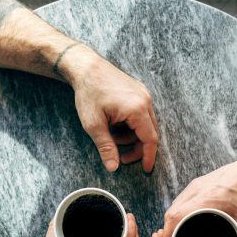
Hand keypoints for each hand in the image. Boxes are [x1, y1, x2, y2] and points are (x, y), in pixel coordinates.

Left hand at [65, 48, 158, 172]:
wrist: (86, 67)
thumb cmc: (88, 93)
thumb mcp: (94, 125)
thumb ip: (106, 147)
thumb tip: (113, 168)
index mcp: (137, 109)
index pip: (150, 139)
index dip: (148, 157)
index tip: (145, 170)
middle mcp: (145, 100)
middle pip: (150, 133)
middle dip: (137, 148)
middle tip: (121, 157)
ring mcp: (143, 94)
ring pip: (146, 124)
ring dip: (131, 136)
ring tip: (112, 137)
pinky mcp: (139, 91)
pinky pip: (142, 114)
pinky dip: (131, 125)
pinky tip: (116, 125)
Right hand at [161, 157, 236, 236]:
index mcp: (207, 200)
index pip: (176, 217)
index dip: (168, 233)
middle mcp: (197, 191)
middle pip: (171, 212)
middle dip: (167, 230)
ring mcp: (195, 185)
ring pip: (173, 205)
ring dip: (171, 220)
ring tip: (173, 234)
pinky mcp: (196, 182)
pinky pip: (180, 199)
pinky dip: (176, 211)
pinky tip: (181, 219)